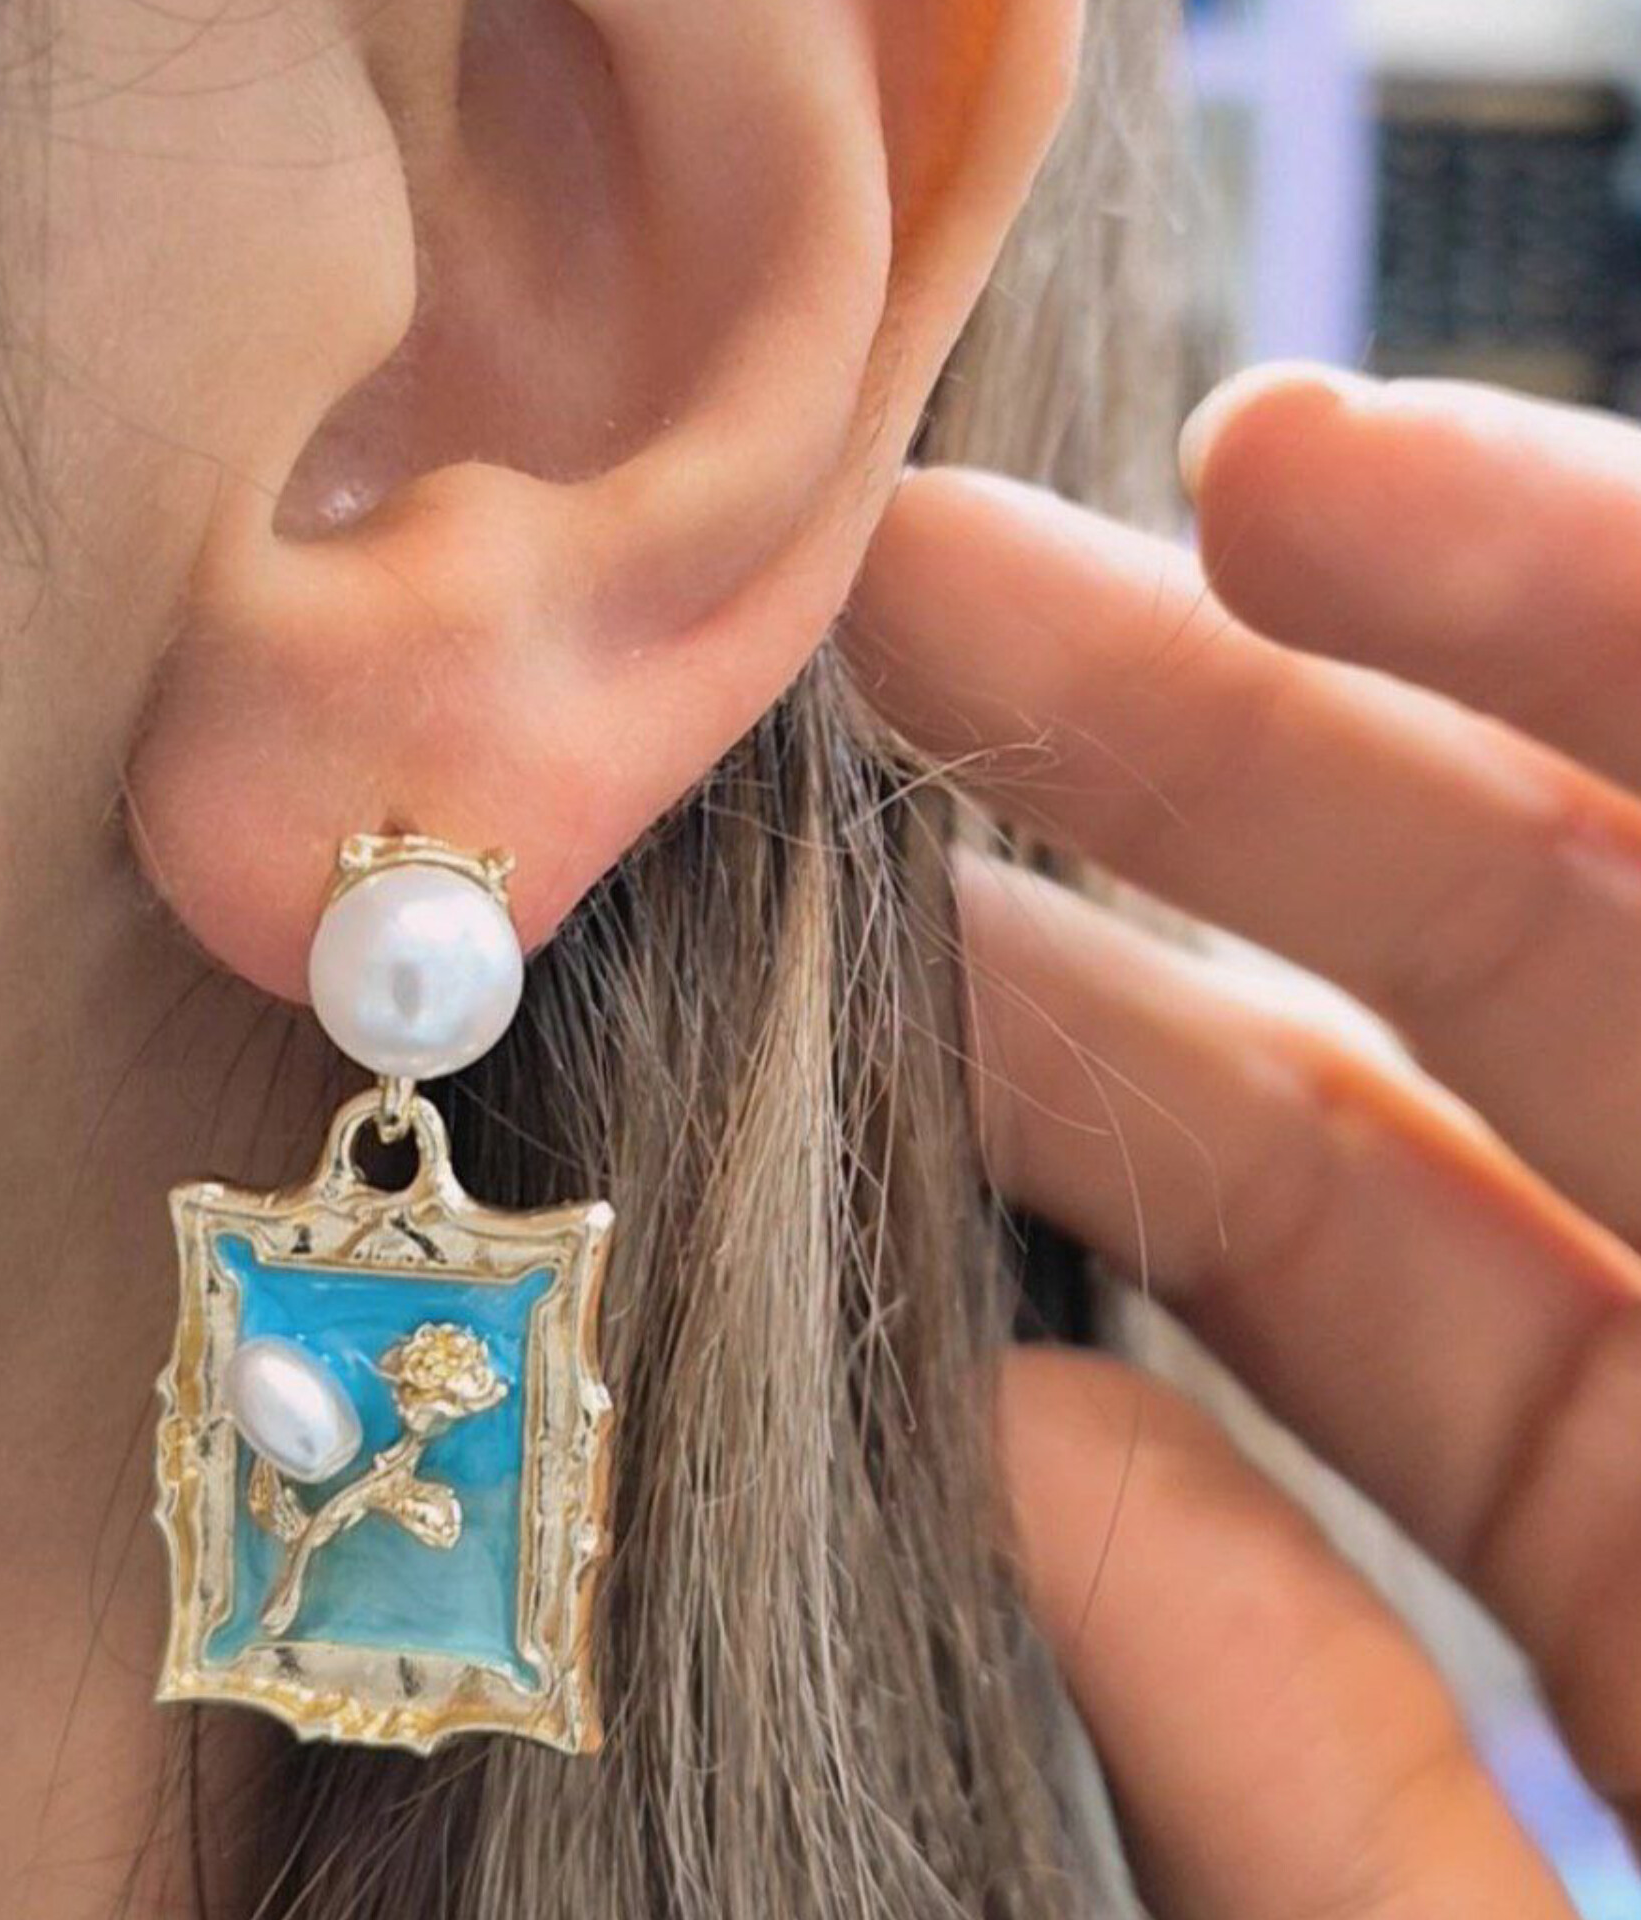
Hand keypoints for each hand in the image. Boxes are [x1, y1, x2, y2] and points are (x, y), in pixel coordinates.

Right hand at [851, 364, 1640, 1918]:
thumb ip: (1393, 1747)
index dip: (1552, 597)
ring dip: (1115, 1050)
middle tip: (914, 598)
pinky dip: (1153, 1429)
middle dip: (1215, 743)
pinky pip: (1363, 1504)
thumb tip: (1027, 1453)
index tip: (1265, 472)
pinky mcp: (1637, 1719)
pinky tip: (959, 1335)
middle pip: (1552, 962)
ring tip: (857, 908)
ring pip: (1405, 1212)